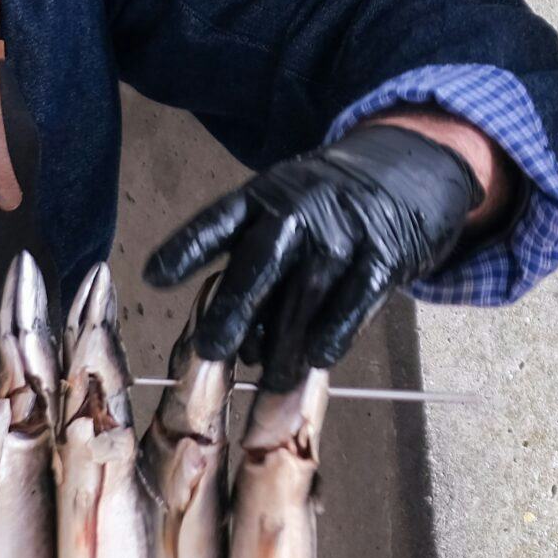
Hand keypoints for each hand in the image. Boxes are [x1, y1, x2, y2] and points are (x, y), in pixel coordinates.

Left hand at [144, 122, 484, 387]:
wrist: (402, 177)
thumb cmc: (321, 213)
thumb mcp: (279, 214)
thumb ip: (249, 265)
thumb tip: (224, 340)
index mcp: (261, 198)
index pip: (217, 222)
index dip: (186, 249)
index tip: (155, 278)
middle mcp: (297, 212)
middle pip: (259, 263)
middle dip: (234, 309)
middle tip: (212, 351)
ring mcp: (341, 234)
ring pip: (305, 295)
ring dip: (283, 344)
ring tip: (268, 380)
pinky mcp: (381, 257)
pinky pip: (353, 303)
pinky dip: (333, 334)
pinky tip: (317, 359)